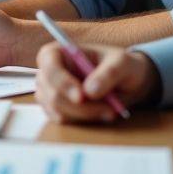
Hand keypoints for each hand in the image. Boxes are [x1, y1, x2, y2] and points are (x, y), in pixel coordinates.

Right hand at [35, 41, 157, 123]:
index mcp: (58, 52)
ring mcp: (48, 92)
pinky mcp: (54, 110)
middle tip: (109, 109)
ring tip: (110, 110)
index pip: (49, 64)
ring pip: (58, 111)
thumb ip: (109, 73)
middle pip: (53, 94)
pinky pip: (62, 120)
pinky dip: (83, 121)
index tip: (82, 97)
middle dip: (82, 106)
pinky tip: (99, 114)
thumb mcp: (123, 63)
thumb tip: (90, 92)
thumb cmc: (120, 66)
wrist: (124, 84)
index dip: (62, 81)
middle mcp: (48, 72)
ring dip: (86, 114)